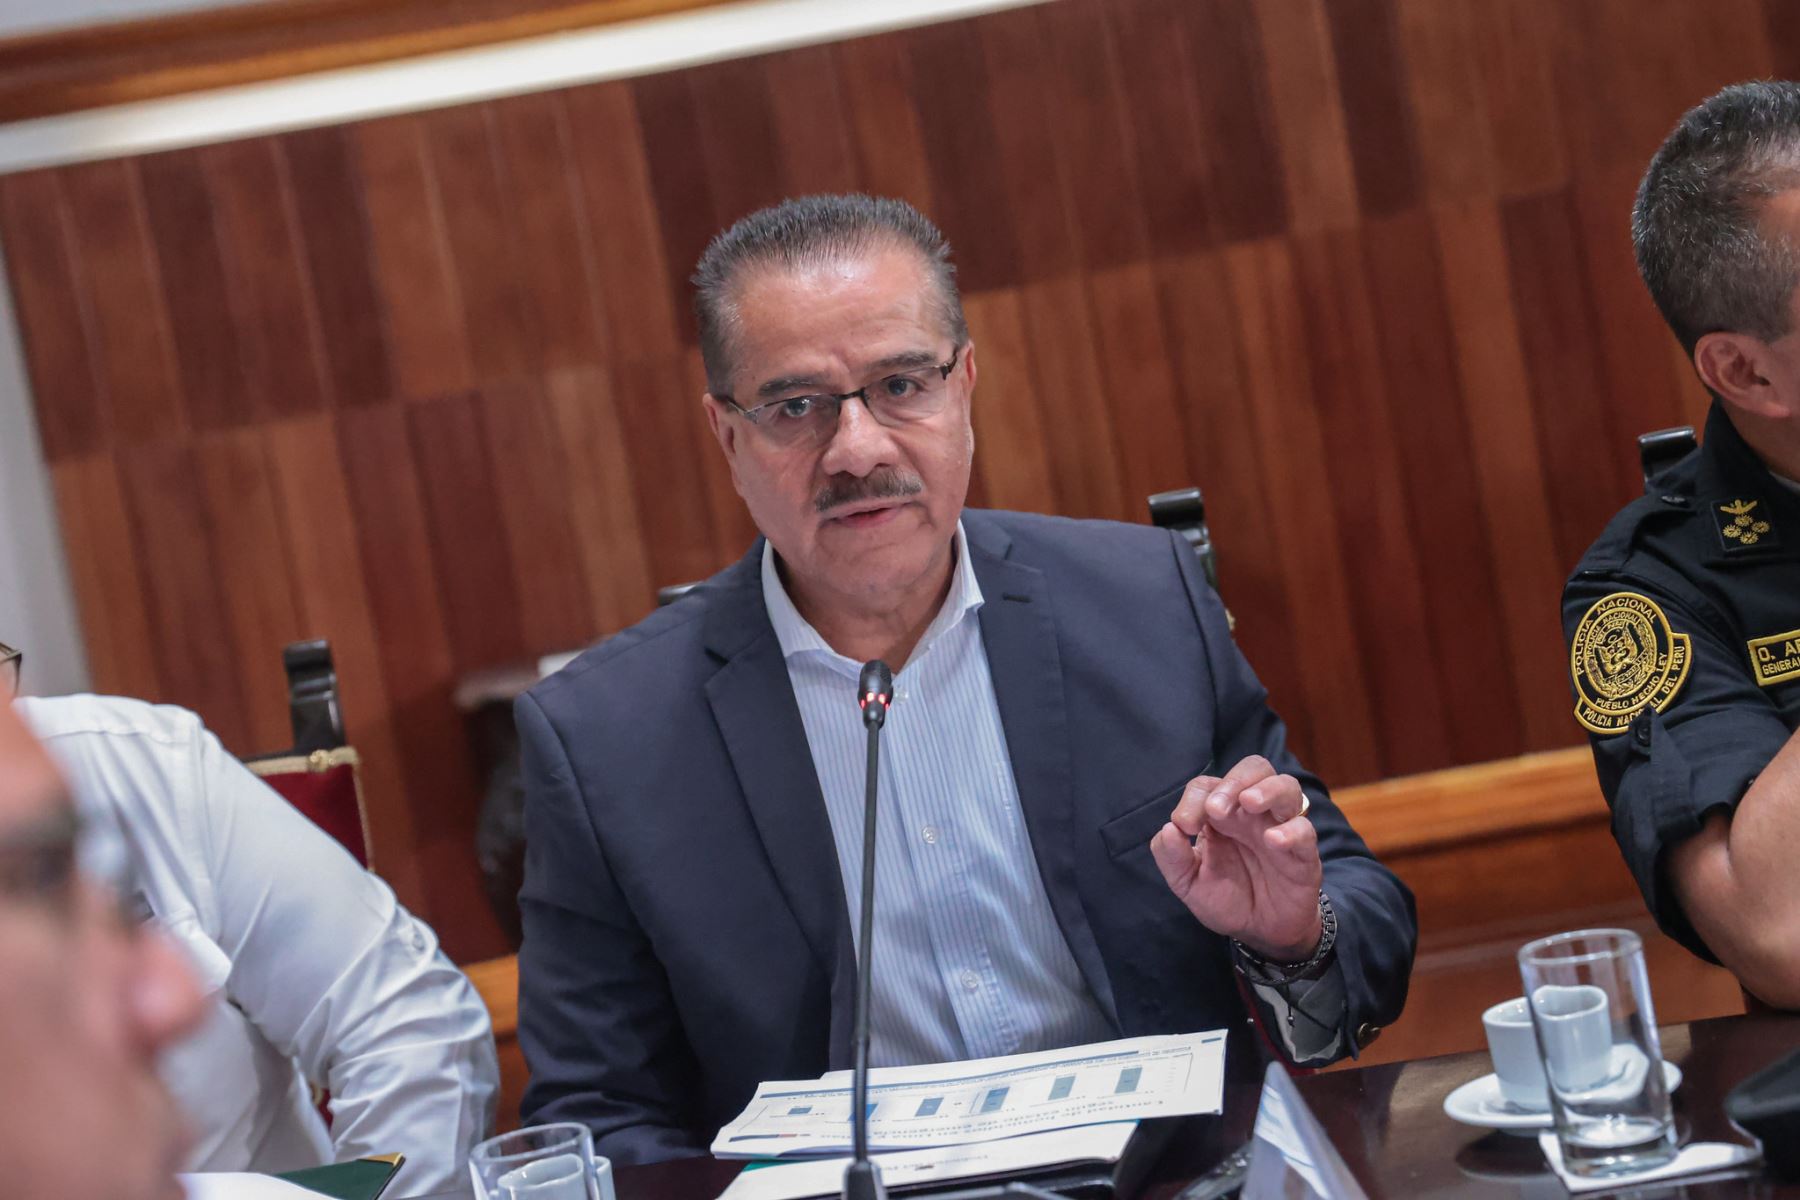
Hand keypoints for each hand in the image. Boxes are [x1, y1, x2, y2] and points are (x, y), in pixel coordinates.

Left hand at [1149, 755, 1323, 961]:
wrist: (1261, 931)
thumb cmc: (1226, 898)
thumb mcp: (1188, 882)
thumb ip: (1172, 857)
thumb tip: (1168, 829)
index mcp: (1221, 814)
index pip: (1208, 785)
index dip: (1194, 799)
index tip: (1185, 827)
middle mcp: (1252, 814)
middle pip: (1254, 768)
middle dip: (1234, 781)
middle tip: (1216, 809)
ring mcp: (1280, 828)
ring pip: (1286, 786)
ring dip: (1267, 789)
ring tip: (1250, 803)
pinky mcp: (1303, 853)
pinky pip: (1305, 830)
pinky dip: (1291, 831)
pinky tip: (1274, 841)